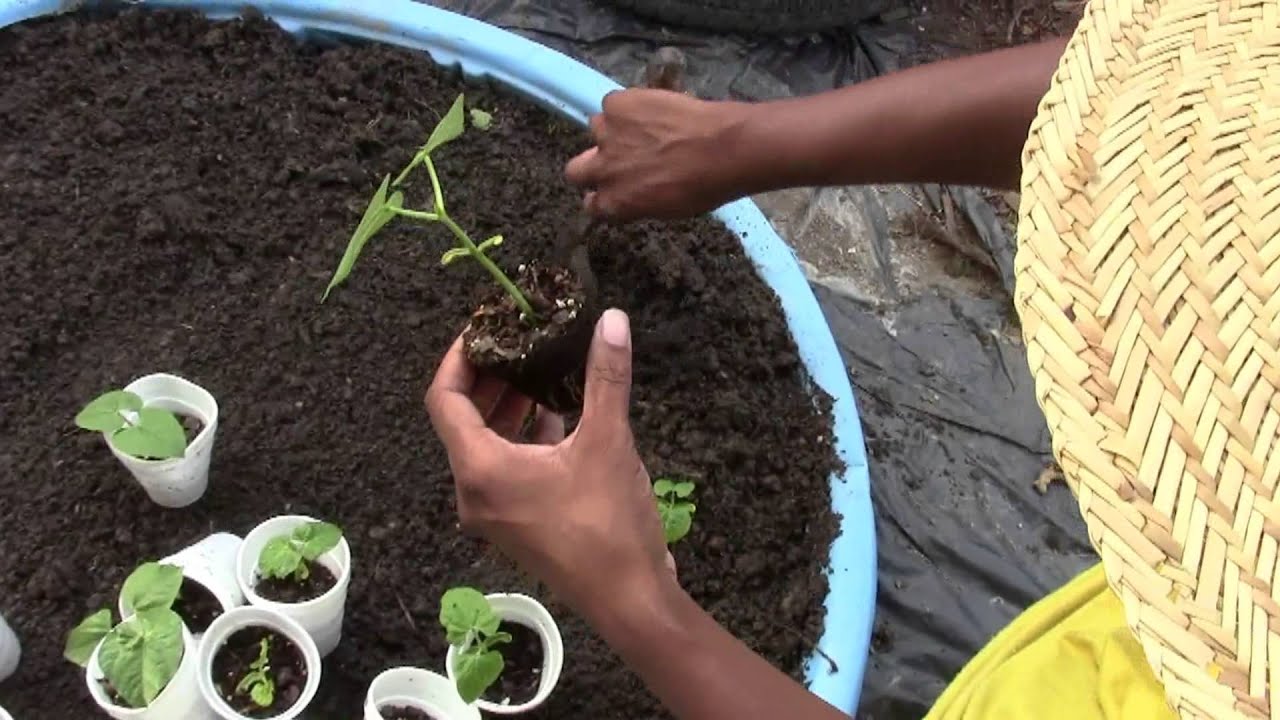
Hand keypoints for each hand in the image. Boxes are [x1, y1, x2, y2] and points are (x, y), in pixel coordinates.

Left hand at [425, 309, 671, 613]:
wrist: (630, 599)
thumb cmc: (609, 522)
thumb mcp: (608, 440)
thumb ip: (606, 376)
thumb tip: (612, 319)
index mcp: (481, 469)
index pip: (445, 399)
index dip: (458, 357)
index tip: (484, 327)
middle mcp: (475, 492)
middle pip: (462, 421)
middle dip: (488, 378)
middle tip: (515, 341)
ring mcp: (494, 512)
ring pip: (485, 446)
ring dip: (507, 408)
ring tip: (538, 371)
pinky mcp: (517, 524)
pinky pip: (505, 469)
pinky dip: (523, 438)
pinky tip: (558, 414)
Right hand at [564, 89, 750, 221]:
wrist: (722, 149)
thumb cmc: (703, 187)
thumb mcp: (666, 209)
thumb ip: (638, 201)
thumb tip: (634, 193)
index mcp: (614, 203)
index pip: (591, 204)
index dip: (602, 194)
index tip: (616, 188)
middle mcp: (602, 170)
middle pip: (575, 170)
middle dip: (591, 165)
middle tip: (618, 157)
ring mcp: (606, 133)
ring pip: (597, 128)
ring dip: (614, 130)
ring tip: (645, 126)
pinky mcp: (617, 103)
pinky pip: (613, 102)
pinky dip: (629, 105)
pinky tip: (653, 108)